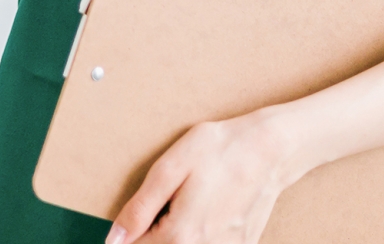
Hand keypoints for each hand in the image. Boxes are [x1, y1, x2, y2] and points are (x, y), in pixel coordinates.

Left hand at [106, 110, 307, 243]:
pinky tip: (209, 209)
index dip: (132, 230)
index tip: (145, 211)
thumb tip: (114, 239)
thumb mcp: (170, 169)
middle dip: (156, 231)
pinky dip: (202, 232)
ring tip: (191, 201)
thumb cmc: (219, 151)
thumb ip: (139, 209)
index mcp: (180, 235)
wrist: (269, 148)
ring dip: (180, 232)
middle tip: (172, 200)